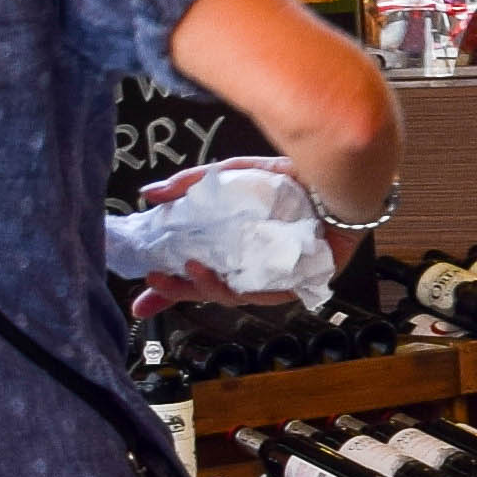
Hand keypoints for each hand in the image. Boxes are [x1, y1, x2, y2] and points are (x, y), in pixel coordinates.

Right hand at [123, 163, 307, 310]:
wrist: (336, 180)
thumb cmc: (291, 179)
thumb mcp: (235, 173)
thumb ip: (192, 184)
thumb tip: (151, 193)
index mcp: (230, 245)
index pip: (192, 274)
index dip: (166, 291)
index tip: (139, 302)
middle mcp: (248, 263)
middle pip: (208, 288)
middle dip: (177, 291)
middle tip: (154, 281)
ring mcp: (271, 274)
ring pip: (233, 294)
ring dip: (205, 287)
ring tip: (188, 271)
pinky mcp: (297, 281)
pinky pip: (266, 294)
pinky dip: (243, 288)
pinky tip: (225, 278)